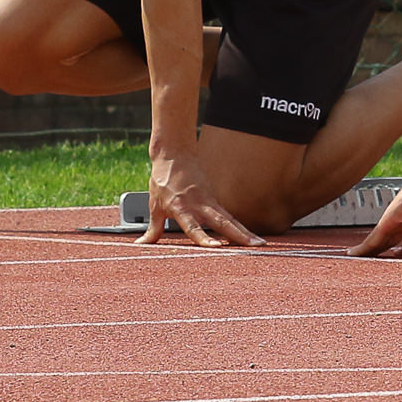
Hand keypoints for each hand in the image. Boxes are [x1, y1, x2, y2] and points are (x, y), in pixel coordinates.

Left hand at [138, 153, 255, 248]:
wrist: (175, 155)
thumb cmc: (163, 180)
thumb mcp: (155, 206)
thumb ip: (153, 229)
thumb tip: (141, 245)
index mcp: (182, 208)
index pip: (194, 227)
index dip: (205, 238)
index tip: (217, 247)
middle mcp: (200, 205)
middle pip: (223, 223)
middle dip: (240, 236)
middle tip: (255, 247)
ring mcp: (210, 202)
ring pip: (230, 220)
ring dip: (245, 232)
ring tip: (259, 244)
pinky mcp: (215, 199)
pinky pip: (228, 216)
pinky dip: (239, 227)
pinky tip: (249, 237)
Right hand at [352, 168, 401, 260]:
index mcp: (390, 221)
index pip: (372, 240)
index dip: (361, 249)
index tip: (348, 256)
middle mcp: (396, 224)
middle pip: (381, 244)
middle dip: (372, 255)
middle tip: (360, 267)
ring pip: (395, 244)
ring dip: (389, 255)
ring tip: (380, 267)